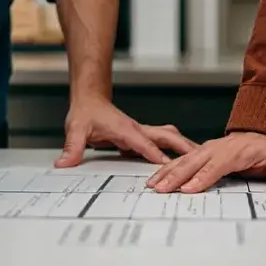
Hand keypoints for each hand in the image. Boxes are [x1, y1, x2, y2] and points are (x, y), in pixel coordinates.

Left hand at [55, 98, 196, 166]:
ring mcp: (141, 132)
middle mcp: (137, 129)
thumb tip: (64, 163)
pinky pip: (163, 143)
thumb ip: (72, 148)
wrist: (90, 100)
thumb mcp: (76, 129)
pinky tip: (184, 159)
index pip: (144, 143)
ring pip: (169, 137)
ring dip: (184, 146)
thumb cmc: (86, 113)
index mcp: (125, 129)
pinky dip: (176, 149)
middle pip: (166, 137)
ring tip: (201, 158)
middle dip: (183, 147)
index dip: (156, 154)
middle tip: (201, 158)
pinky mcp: (141, 136)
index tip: (170, 165)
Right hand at [146, 132, 265, 192]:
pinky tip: (156, 178)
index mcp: (235, 152)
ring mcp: (206, 149)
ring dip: (167, 173)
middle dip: (177, 177)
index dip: (202, 177)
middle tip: (163, 190)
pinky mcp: (199, 153)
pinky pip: (181, 160)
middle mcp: (217, 149)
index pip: (217, 166)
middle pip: (194, 163)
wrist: (259, 133)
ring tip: (154, 186)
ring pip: (184, 161)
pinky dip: (166, 169)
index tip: (189, 189)